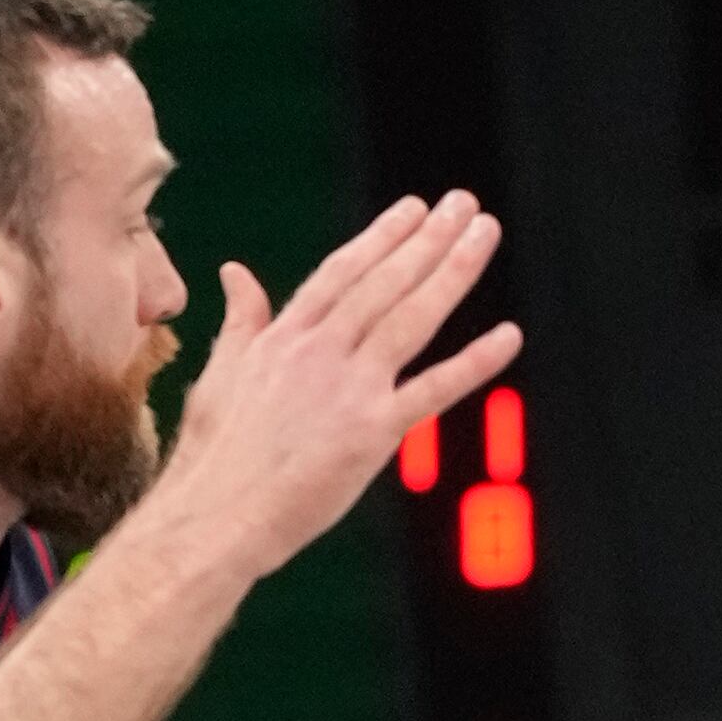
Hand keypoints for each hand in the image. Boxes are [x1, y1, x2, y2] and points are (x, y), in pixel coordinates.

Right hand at [154, 191, 515, 581]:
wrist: (214, 515)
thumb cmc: (213, 458)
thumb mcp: (220, 374)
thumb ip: (242, 321)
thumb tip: (234, 273)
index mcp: (283, 337)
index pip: (342, 272)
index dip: (382, 237)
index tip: (414, 209)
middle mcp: (319, 351)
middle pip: (385, 282)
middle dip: (428, 238)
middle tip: (464, 205)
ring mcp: (349, 388)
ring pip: (411, 316)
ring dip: (452, 271)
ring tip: (482, 234)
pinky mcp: (373, 431)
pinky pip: (434, 389)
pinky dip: (474, 362)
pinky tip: (508, 336)